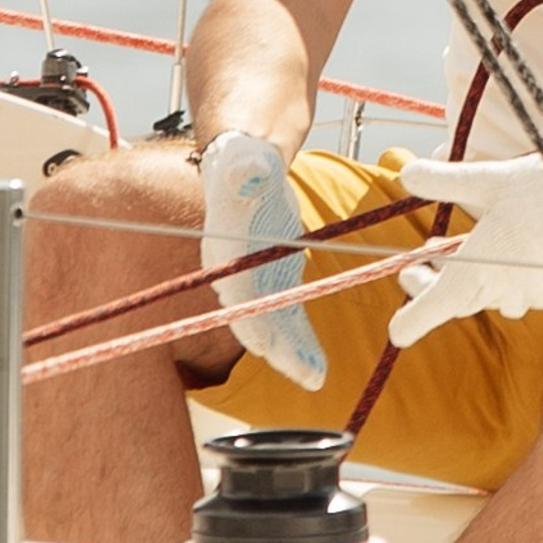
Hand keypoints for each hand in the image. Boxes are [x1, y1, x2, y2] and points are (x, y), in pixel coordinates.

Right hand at [198, 131, 327, 390]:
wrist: (247, 169)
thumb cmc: (244, 165)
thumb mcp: (245, 163)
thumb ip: (246, 171)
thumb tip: (249, 171)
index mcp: (224, 253)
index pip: (236, 291)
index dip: (250, 317)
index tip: (265, 343)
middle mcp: (234, 277)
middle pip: (254, 320)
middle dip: (277, 349)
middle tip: (304, 374)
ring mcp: (255, 286)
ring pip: (273, 329)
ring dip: (292, 356)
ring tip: (315, 378)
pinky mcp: (275, 286)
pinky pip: (288, 322)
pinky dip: (302, 345)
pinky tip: (317, 369)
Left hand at [388, 149, 542, 348]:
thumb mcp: (489, 179)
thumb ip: (444, 181)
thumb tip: (406, 175)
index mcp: (477, 273)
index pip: (433, 309)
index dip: (411, 322)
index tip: (396, 333)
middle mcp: (504, 293)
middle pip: (460, 298)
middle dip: (437, 281)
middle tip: (421, 259)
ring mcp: (537, 295)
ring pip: (497, 292)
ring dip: (478, 272)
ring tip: (469, 243)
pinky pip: (531, 287)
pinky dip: (518, 270)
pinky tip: (520, 244)